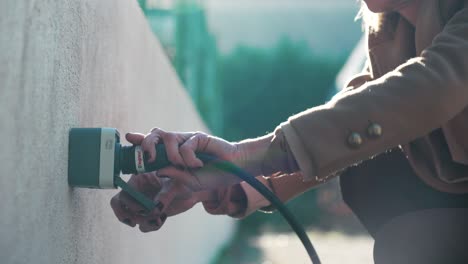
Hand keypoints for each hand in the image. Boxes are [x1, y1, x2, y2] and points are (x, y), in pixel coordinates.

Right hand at [110, 171, 212, 231]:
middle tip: (148, 216)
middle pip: (120, 206)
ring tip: (158, 218)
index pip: (123, 192)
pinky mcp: (150, 215)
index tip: (144, 209)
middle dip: (132, 215)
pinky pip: (143, 225)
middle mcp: (137, 192)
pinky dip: (151, 226)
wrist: (194, 189)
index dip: (127, 203)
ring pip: (131, 218)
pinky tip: (162, 219)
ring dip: (143, 222)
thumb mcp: (176, 185)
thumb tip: (156, 208)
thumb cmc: (184, 181)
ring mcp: (142, 204)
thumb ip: (165, 195)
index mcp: (139, 179)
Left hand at [125, 128, 272, 188]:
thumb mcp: (190, 182)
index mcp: (173, 155)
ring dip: (172, 156)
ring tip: (187, 167)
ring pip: (167, 138)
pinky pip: (185, 145)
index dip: (140, 140)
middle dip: (147, 143)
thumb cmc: (213, 176)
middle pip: (155, 135)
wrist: (235, 170)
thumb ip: (174, 177)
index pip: (154, 145)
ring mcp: (188, 139)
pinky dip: (189, 158)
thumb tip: (158, 171)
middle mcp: (178, 144)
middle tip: (149, 157)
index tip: (129, 137)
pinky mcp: (198, 137)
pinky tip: (200, 164)